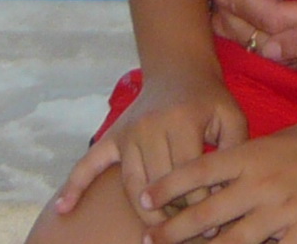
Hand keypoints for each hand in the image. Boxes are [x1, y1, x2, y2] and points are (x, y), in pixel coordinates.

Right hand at [51, 72, 245, 222]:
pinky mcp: (113, 136)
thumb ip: (233, 148)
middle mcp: (151, 126)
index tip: (210, 227)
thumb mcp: (231, 116)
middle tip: (186, 235)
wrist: (179, 69)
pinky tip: (62, 210)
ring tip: (156, 237)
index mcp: (183, 121)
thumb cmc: (209, 98)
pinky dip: (75, 186)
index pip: (187, 175)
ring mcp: (128, 132)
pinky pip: (90, 162)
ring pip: (132, 185)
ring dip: (144, 214)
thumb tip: (223, 189)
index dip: (200, 203)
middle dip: (174, 215)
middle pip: (159, 185)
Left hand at [141, 113, 296, 243]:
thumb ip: (242, 165)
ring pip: (231, 243)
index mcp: (253, 155)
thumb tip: (207, 188)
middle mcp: (262, 183)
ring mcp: (283, 211)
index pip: (199, 171)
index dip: (168, 186)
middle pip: (206, 214)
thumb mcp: (273, 142)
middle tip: (148, 240)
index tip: (143, 198)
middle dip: (172, 231)